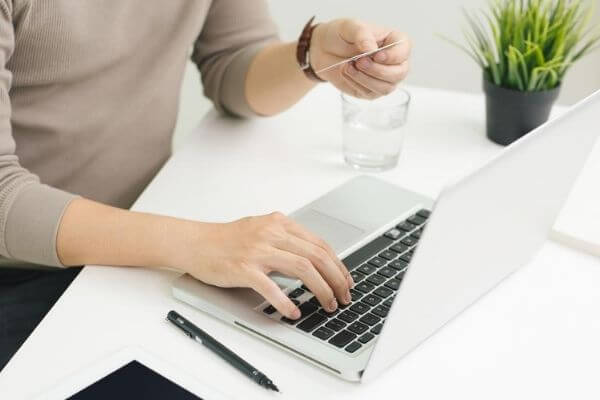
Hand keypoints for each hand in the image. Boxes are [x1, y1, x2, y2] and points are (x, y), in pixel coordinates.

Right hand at [179, 212, 353, 319]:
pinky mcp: (244, 268)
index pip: (320, 244)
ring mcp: (258, 250)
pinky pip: (271, 286)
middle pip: (317, 256)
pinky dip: (286, 301)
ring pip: (302, 268)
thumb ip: (287, 241)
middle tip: (344, 296)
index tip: (346, 280)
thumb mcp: (262, 231)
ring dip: (321, 290)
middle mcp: (272, 233)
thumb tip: (315, 261)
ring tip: (328, 305)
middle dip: (336, 279)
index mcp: (279, 223)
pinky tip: (294, 312)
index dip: (338, 264)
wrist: (195, 242)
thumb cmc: (227, 240)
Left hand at [310, 19, 411, 98]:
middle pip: (399, 73)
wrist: (324, 50)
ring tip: (348, 66)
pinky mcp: (371, 91)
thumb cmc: (341, 35)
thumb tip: (371, 49)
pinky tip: (347, 73)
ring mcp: (383, 78)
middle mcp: (393, 62)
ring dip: (365, 79)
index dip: (393, 56)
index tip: (375, 55)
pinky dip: (356, 84)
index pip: (404, 50)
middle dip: (377, 70)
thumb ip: (362, 35)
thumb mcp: (350, 27)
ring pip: (386, 88)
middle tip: (358, 62)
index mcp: (393, 41)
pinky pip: (370, 94)